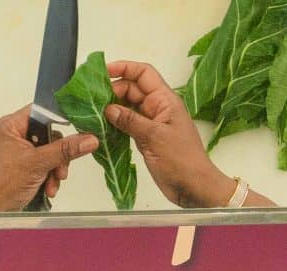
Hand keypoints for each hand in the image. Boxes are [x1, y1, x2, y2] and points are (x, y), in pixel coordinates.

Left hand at [0, 107, 97, 212]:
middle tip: (60, 170)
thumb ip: (65, 150)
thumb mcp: (38, 164)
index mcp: (11, 126)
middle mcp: (14, 135)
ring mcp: (19, 152)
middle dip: (58, 156)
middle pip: (49, 135)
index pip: (41, 111)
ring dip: (55, 169)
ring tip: (53, 184)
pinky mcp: (23, 166)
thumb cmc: (3, 186)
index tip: (77, 127)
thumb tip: (90, 139)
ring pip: (49, 152)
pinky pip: (44, 165)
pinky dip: (49, 177)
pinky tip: (48, 189)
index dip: (59, 118)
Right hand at [102, 59, 235, 208]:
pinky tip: (102, 127)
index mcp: (165, 100)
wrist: (193, 186)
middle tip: (93, 99)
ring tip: (93, 111)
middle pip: (132, 90)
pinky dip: (116, 124)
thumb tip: (109, 109)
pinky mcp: (146, 138)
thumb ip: (131, 121)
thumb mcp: (155, 137)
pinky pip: (128, 125)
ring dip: (112, 108)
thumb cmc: (182, 160)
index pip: (144, 74)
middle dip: (113, 90)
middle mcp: (158, 108)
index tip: (104, 71)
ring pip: (128, 107)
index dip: (124, 68)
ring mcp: (152, 123)